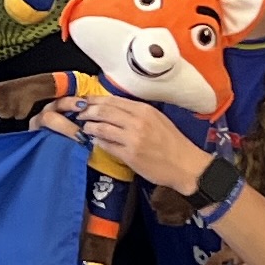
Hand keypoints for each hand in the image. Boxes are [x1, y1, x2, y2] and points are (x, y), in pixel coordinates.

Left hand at [68, 96, 208, 193]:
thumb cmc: (173, 143)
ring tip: (84, 127)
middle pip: (103, 111)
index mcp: (144, 110)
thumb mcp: (157, 120)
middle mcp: (137, 121)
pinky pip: (106, 145)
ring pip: (101, 127)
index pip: (113, 100)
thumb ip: (137, 113)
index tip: (85, 100)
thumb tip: (114, 110)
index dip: (95, 100)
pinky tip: (94, 140)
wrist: (186, 165)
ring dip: (89, 126)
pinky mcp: (129, 155)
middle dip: (87, 111)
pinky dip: (97, 141)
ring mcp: (132, 138)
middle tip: (78, 113)